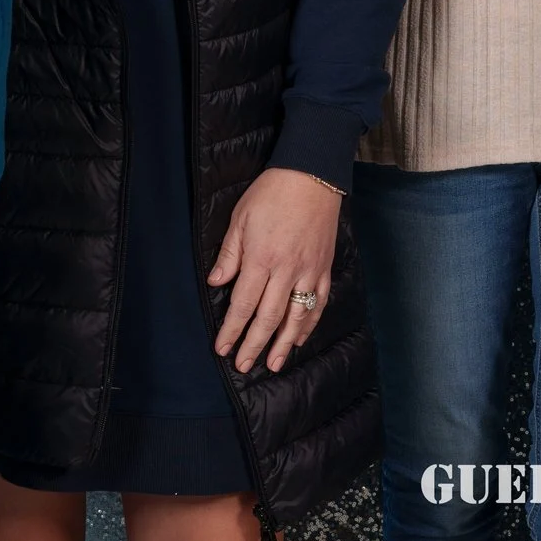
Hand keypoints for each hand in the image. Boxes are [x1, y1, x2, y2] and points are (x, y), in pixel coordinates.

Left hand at [209, 167, 340, 373]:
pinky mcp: (324, 266)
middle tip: (243, 365)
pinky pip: (318, 302)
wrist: (313, 175)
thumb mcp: (240, 218)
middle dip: (254, 345)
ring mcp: (309, 270)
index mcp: (261, 258)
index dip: (232, 330)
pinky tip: (300, 337)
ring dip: (283, 343)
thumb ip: (229, 254)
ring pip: (296, 316)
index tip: (222, 348)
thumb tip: (215, 283)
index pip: (243, 304)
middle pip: (268, 317)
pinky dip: (310, 323)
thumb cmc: (272, 192)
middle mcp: (286, 269)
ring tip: (273, 363)